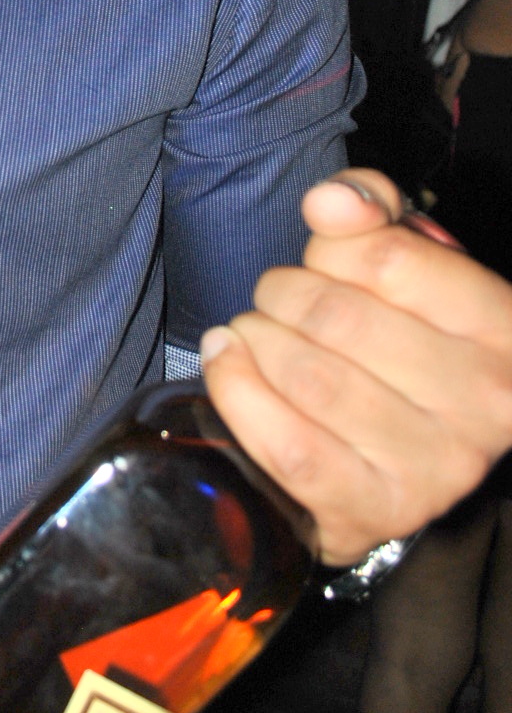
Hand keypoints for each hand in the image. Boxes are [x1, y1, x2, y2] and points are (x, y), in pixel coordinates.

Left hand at [200, 170, 511, 565]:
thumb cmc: (404, 336)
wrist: (408, 448)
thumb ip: (372, 213)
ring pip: (309, 379)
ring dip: (255, 341)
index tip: (319, 256)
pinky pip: (289, 448)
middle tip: (274, 298)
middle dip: (282, 293)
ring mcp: (435, 467)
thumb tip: (329, 201)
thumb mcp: (407, 262)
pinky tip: (227, 364)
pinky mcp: (377, 510)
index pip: (387, 257)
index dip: (331, 246)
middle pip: (338, 317)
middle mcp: (486, 402)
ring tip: (250, 333)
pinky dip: (240, 395)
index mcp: (505, 329)